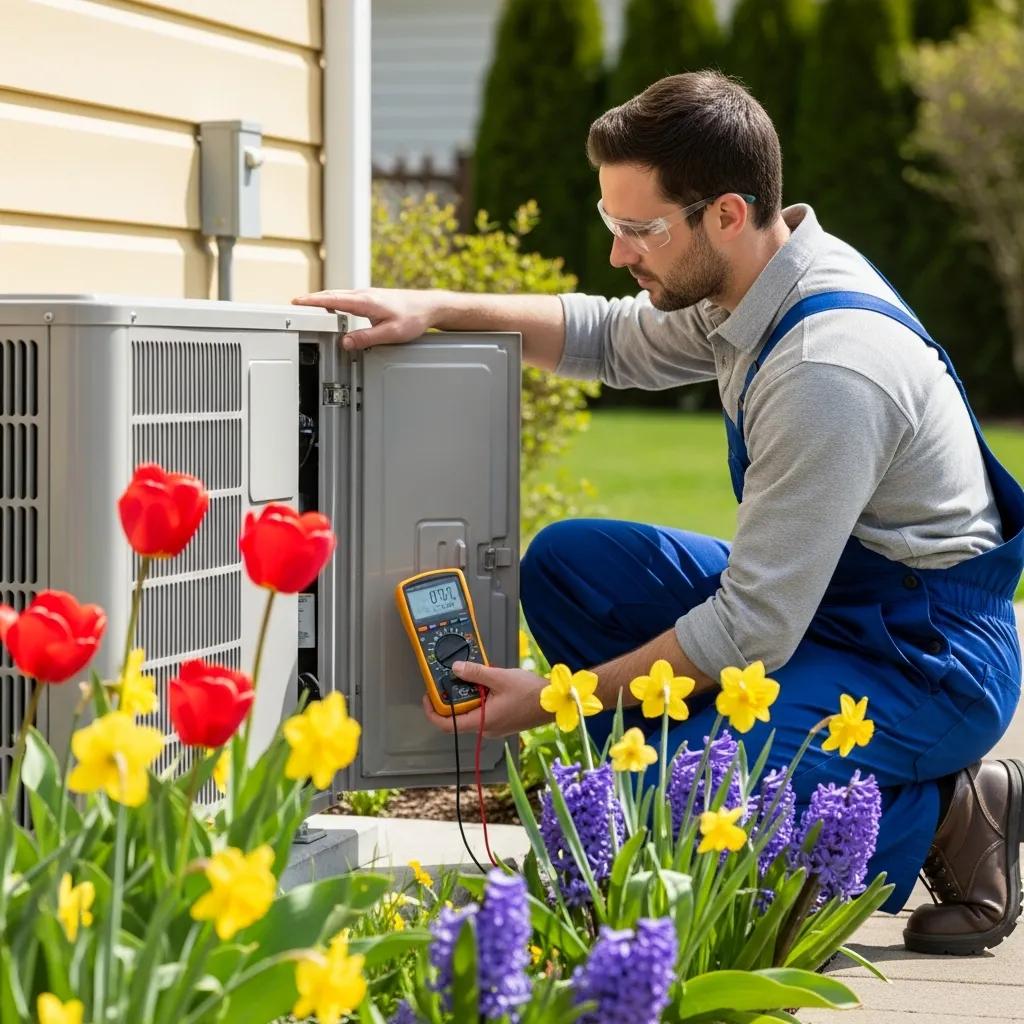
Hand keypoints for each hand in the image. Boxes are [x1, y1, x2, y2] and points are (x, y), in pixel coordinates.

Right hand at [291, 287, 441, 349]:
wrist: (429, 306)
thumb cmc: (414, 317)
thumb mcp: (390, 333)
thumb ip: (366, 338)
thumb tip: (346, 343)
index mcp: (366, 301)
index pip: (333, 300)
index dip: (313, 301)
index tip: (297, 302)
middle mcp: (364, 294)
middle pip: (332, 295)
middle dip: (312, 300)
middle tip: (294, 305)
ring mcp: (367, 295)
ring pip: (339, 296)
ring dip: (322, 300)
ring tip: (307, 308)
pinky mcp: (372, 298)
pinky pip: (347, 298)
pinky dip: (334, 301)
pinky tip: (332, 308)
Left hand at [421, 660, 549, 737]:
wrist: (555, 703)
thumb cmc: (532, 694)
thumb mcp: (500, 677)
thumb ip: (475, 673)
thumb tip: (456, 668)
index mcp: (483, 722)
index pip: (447, 725)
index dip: (433, 711)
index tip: (428, 696)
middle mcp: (486, 729)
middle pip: (459, 715)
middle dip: (455, 696)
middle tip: (456, 677)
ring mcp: (495, 726)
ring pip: (472, 711)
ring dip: (470, 694)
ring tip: (479, 677)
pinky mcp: (502, 721)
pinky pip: (484, 710)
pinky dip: (481, 697)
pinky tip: (491, 683)